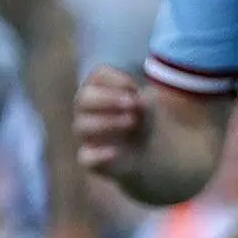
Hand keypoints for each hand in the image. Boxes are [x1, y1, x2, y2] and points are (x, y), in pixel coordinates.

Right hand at [76, 65, 152, 185]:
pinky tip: (115, 152)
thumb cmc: (148, 121)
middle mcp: (89, 112)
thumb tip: (136, 101)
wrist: (156, 154)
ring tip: (132, 122)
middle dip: (107, 99)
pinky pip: (85, 158)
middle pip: (83, 98)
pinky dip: (98, 155)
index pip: (98, 76)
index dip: (114, 79)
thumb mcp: (152, 106)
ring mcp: (89, 136)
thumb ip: (144, 99)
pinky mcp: (92, 160)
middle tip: (132, 103)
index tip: (134, 88)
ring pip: (81, 126)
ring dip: (106, 122)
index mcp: (102, 91)